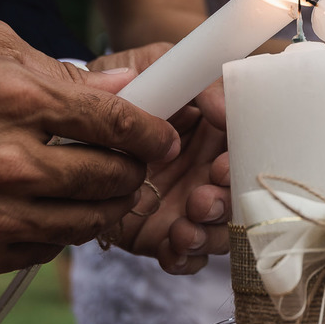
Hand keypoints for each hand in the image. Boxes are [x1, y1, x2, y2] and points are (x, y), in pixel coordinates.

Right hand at [0, 20, 179, 279]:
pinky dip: (55, 231)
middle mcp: (9, 162)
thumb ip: (58, 68)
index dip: (152, 132)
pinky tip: (47, 209)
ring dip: (102, 207)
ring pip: (84, 224)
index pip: (117, 123)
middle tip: (130, 164)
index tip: (162, 137)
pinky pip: (41, 251)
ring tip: (98, 189)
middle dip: (132, 171)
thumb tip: (122, 84)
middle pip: (111, 180)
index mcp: (17, 99)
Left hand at [89, 42, 230, 272]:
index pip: (246, 148)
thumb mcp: (152, 65)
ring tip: (183, 229)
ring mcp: (189, 204)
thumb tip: (220, 103)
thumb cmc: (122, 90)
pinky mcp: (165, 234)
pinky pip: (187, 256)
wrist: (78, 124)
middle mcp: (208, 169)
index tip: (221, 164)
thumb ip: (187, 75)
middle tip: (200, 199)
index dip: (241, 161)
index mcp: (216, 131)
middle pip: (239, 196)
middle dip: (226, 204)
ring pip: (219, 230)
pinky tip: (171, 249)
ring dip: (208, 234)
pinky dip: (185, 258)